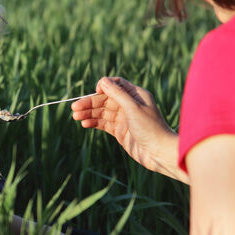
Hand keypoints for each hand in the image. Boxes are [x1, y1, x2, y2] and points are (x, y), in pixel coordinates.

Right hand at [72, 77, 187, 183]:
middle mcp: (129, 105)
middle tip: (74, 108)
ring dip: (89, 113)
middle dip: (90, 103)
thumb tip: (102, 81)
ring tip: (75, 117)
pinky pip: (103, 124)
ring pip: (102, 112)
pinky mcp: (120, 131)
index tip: (95, 92)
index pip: (116, 85)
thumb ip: (117, 94)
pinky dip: (94, 123)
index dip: (104, 86)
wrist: (159, 153)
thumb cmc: (150, 128)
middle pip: (105, 100)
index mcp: (136, 95)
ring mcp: (124, 118)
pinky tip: (84, 124)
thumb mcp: (133, 108)